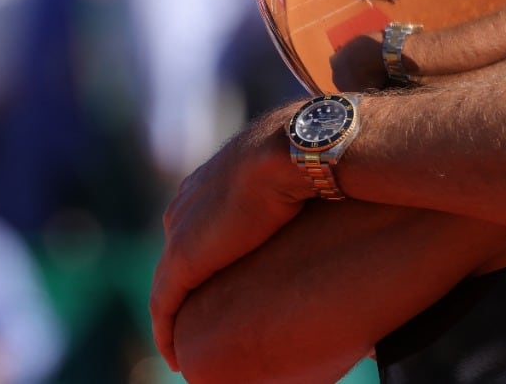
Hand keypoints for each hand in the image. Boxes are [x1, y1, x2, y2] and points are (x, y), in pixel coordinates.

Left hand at [149, 107, 310, 370]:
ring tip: (186, 343)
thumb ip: (306, 182)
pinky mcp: (182, 259)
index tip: (226, 277)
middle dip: (189, 281)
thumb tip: (341, 194)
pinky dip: (166, 330)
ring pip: (169, 280)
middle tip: (206, 314)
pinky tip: (175, 355)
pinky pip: (164, 304)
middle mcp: (190, 199)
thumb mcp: (307, 166)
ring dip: (176, 312)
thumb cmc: (317, 153)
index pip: (204, 219)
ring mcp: (182, 228)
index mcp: (216, 175)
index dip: (213, 249)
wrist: (301, 150)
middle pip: (183, 249)